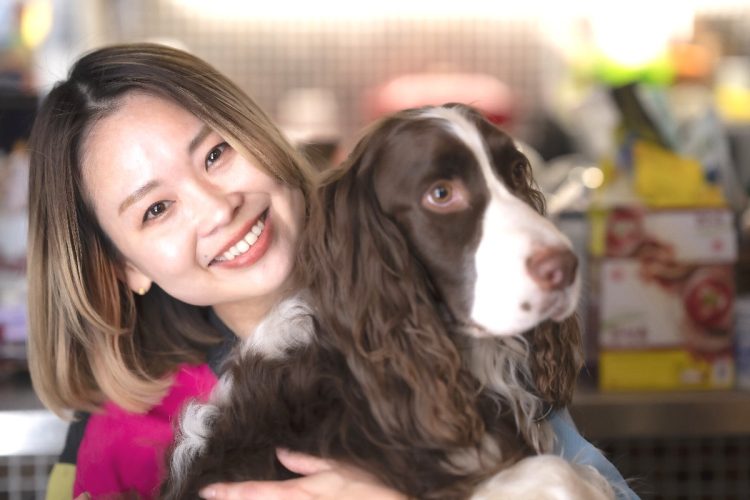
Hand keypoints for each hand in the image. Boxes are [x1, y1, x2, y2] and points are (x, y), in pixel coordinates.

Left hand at [198, 448, 406, 499]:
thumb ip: (310, 462)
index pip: (262, 492)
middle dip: (236, 499)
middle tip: (208, 494)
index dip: (233, 493)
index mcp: (308, 492)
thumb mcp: (344, 468)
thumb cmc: (376, 485)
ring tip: (228, 495)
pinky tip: (262, 498)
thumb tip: (280, 454)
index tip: (207, 491)